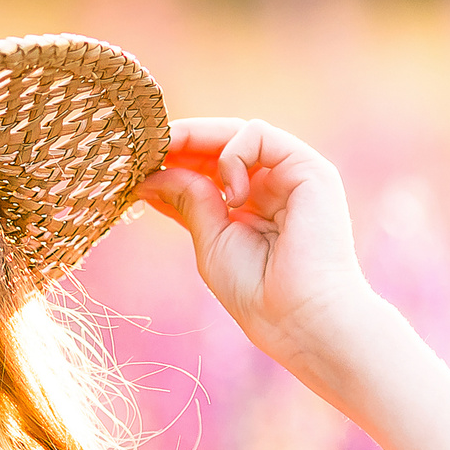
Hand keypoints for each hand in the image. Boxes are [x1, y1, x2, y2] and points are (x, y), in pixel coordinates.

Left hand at [137, 118, 380, 368]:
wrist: (298, 317)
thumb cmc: (256, 291)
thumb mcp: (210, 240)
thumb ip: (189, 200)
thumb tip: (153, 175)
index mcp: (253, 205)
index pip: (211, 167)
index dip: (177, 159)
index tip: (140, 164)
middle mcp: (275, 185)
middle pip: (224, 144)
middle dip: (182, 141)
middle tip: (144, 146)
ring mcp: (293, 175)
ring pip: (240, 132)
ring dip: (199, 141)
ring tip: (172, 162)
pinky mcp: (309, 169)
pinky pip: (259, 135)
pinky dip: (233, 156)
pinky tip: (232, 195)